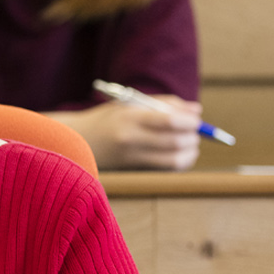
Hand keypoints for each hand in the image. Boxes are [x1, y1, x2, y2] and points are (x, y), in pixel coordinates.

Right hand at [46, 95, 202, 170]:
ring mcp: (133, 157)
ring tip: (191, 143)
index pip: (168, 121)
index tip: (196, 120)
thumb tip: (196, 110)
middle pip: (174, 142)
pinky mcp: (135, 170)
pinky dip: (180, 162)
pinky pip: (166, 169)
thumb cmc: (107, 118)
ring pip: (174, 160)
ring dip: (190, 152)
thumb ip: (164, 103)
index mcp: (130, 117)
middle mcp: (131, 139)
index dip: (189, 122)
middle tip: (197, 132)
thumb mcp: (131, 103)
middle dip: (193, 137)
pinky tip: (181, 154)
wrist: (76, 141)